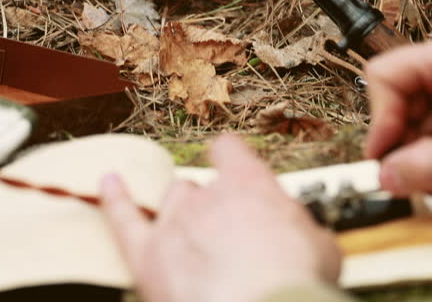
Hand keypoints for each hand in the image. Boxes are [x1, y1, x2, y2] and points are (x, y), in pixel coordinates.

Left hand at [99, 134, 341, 301]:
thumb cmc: (297, 282)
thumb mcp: (322, 247)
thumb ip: (305, 231)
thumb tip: (309, 237)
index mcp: (249, 183)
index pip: (229, 149)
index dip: (231, 159)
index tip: (234, 167)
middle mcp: (206, 195)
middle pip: (197, 186)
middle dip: (209, 206)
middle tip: (229, 236)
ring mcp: (173, 224)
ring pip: (170, 203)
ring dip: (181, 216)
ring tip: (195, 242)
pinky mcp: (147, 258)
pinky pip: (124, 220)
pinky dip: (115, 200)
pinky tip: (109, 183)